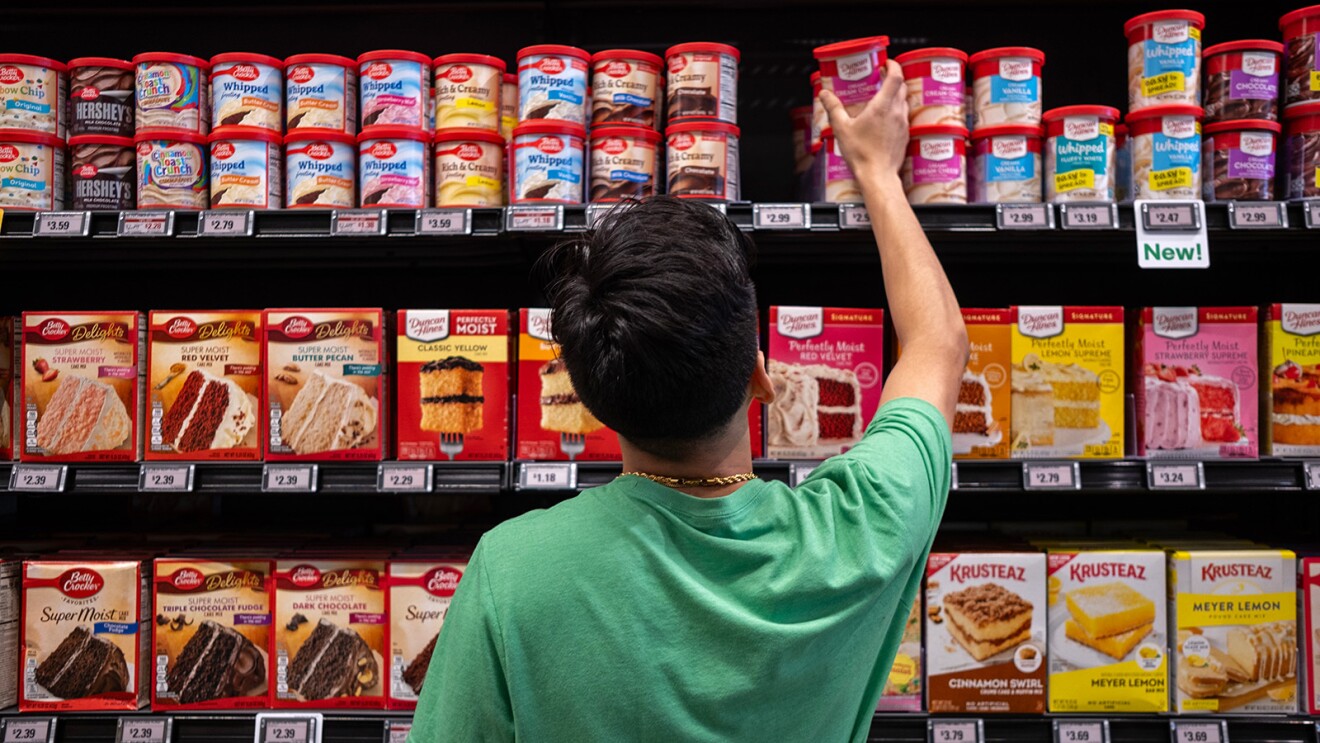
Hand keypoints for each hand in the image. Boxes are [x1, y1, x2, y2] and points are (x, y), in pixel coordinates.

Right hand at [819, 59, 908, 187]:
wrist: (878, 176)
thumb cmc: (862, 154)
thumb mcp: (842, 128)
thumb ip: (833, 108)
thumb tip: (825, 95)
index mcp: (882, 107)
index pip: (896, 77)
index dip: (893, 66)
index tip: (886, 63)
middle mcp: (896, 113)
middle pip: (902, 87)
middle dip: (893, 78)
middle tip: (882, 77)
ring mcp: (903, 124)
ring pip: (904, 101)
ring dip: (896, 95)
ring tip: (882, 97)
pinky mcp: (905, 135)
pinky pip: (904, 116)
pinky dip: (896, 110)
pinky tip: (885, 118)